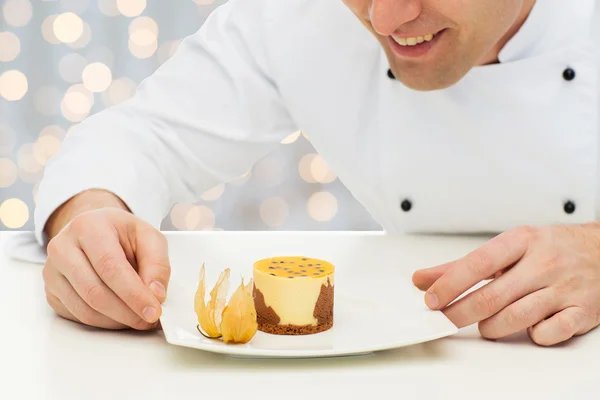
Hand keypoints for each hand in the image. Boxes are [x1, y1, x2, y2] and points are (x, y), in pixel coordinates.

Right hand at [43, 208, 170, 329]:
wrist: (95, 230)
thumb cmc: (121, 233)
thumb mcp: (148, 237)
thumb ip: (157, 264)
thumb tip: (156, 294)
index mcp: (88, 226)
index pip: (110, 267)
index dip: (133, 293)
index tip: (153, 310)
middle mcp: (62, 248)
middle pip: (95, 292)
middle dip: (127, 312)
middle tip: (150, 319)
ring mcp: (52, 272)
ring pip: (85, 309)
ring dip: (117, 321)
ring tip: (139, 318)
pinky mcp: (51, 292)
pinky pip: (78, 316)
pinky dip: (104, 322)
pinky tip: (121, 316)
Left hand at [412, 224, 599, 345]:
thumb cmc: (550, 248)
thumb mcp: (507, 247)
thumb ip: (463, 266)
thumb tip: (423, 279)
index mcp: (521, 241)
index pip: (476, 264)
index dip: (450, 284)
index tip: (432, 299)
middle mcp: (543, 263)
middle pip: (491, 296)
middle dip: (460, 313)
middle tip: (446, 320)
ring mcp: (564, 288)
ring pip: (516, 317)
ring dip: (491, 327)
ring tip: (484, 326)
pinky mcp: (582, 311)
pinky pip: (549, 333)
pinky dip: (532, 336)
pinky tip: (527, 329)